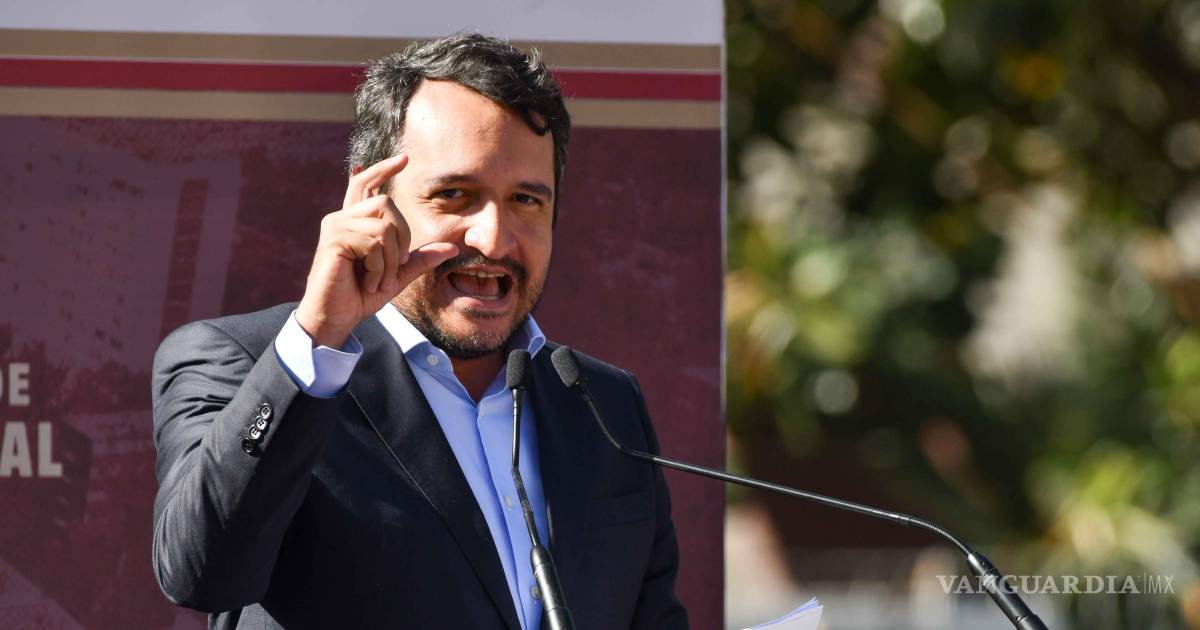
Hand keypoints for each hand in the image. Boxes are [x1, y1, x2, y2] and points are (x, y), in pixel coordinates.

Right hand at [295, 155, 457, 347]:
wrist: (335, 317)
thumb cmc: (361, 295)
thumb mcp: (397, 275)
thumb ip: (420, 258)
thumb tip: (452, 248)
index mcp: (355, 221)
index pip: (366, 183)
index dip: (384, 168)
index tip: (405, 158)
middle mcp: (342, 217)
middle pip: (386, 202)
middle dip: (401, 237)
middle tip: (395, 266)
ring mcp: (335, 226)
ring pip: (384, 226)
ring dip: (391, 260)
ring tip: (380, 280)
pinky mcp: (334, 239)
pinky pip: (374, 244)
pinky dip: (380, 269)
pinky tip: (370, 283)